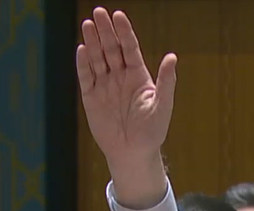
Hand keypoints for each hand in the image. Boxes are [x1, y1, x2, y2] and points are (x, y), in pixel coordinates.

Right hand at [77, 7, 175, 207]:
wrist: (133, 152)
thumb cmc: (152, 131)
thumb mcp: (162, 105)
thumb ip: (166, 81)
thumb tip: (172, 57)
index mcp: (138, 76)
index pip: (129, 48)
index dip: (124, 32)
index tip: (118, 15)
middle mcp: (120, 77)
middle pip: (111, 49)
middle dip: (105, 31)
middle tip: (99, 12)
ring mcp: (105, 85)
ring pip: (97, 59)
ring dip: (92, 42)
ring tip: (88, 24)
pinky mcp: (91, 97)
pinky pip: (86, 76)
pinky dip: (83, 64)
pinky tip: (82, 49)